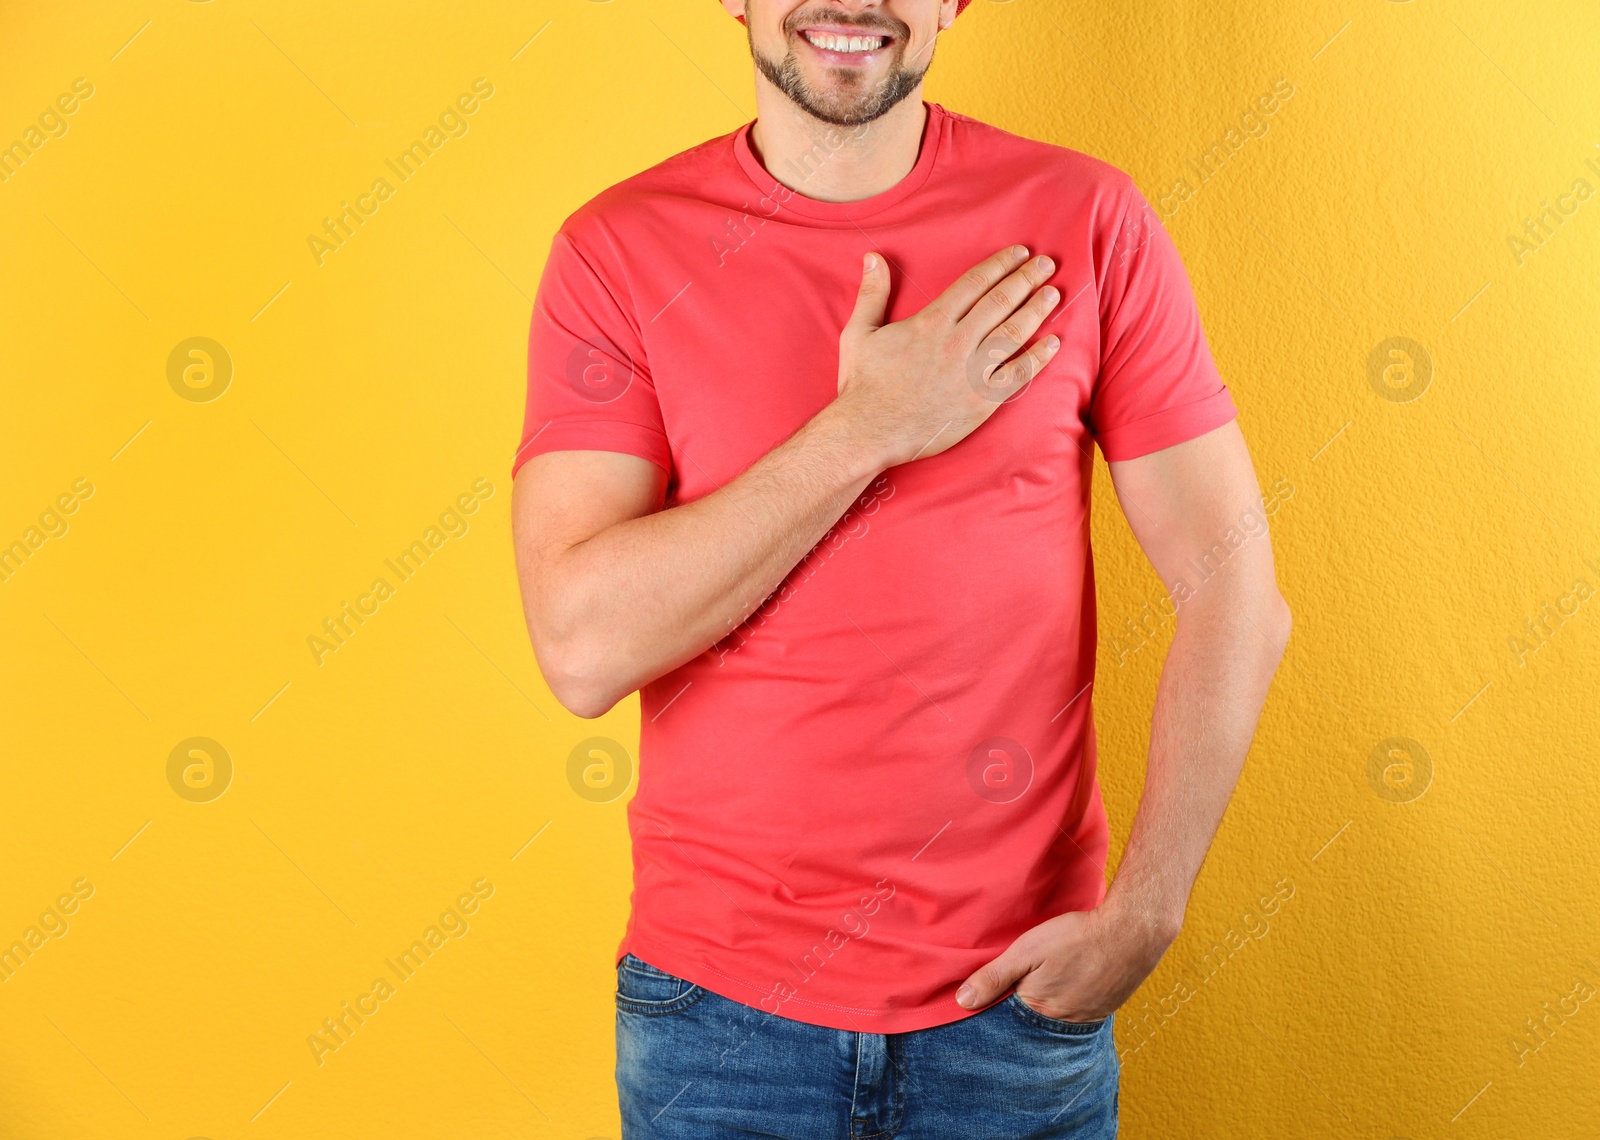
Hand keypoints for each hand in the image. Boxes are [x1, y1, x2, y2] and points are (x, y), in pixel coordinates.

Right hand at [832, 245, 1061, 469]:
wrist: (869, 432)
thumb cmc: (862, 384)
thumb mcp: (859, 332)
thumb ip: (872, 293)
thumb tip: (873, 257)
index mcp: (931, 322)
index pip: (974, 283)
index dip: (1000, 265)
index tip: (1019, 254)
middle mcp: (956, 342)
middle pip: (1000, 302)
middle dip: (1026, 279)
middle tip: (1045, 264)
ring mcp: (971, 373)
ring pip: (1013, 334)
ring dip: (1036, 310)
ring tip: (1053, 294)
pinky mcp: (980, 401)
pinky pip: (1017, 376)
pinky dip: (1038, 358)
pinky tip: (1053, 343)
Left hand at [955, 895, 1177, 1021]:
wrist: (1131, 932)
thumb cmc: (1076, 937)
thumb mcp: (1027, 950)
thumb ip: (994, 976)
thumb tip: (962, 1002)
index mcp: (1038, 1009)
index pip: (1007, 1019)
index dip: (997, 1006)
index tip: (987, 998)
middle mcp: (1062, 1022)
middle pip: (1031, 1021)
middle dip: (1021, 1007)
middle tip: (1021, 984)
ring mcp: (1085, 1018)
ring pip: (1055, 1018)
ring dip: (1046, 1004)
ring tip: (1044, 983)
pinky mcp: (1103, 1009)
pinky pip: (1077, 1012)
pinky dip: (1068, 1001)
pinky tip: (1067, 984)